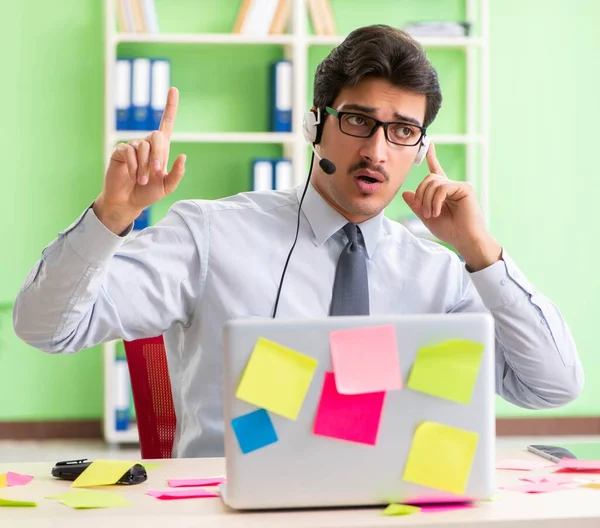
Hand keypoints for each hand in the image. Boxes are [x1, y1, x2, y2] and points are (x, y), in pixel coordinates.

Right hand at [93, 87, 185, 233]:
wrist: (129, 202)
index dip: (170, 106)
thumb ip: (177, 173)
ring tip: (142, 180)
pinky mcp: (120, 151)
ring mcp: (133, 146)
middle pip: (156, 136)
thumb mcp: (168, 187)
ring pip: (143, 147)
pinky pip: (129, 152)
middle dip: (158, 155)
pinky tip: (133, 175)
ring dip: (145, 166)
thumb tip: (183, 156)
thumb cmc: (148, 193)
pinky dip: (134, 166)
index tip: (173, 89)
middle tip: (157, 172)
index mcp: (161, 149)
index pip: (166, 123)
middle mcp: (147, 144)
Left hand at [402, 142, 500, 270]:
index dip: (431, 157)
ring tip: (432, 214)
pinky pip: (442, 188)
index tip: (429, 144)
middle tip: (424, 212)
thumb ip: (417, 205)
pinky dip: (436, 201)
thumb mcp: (427, 217)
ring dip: (427, 200)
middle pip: (428, 179)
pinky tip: (438, 211)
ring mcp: (459, 186)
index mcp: (443, 192)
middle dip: (421, 195)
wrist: (465, 240)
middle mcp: (451, 186)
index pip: (436, 171)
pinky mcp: (464, 188)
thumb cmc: (450, 230)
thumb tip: (406, 192)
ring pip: (433, 183)